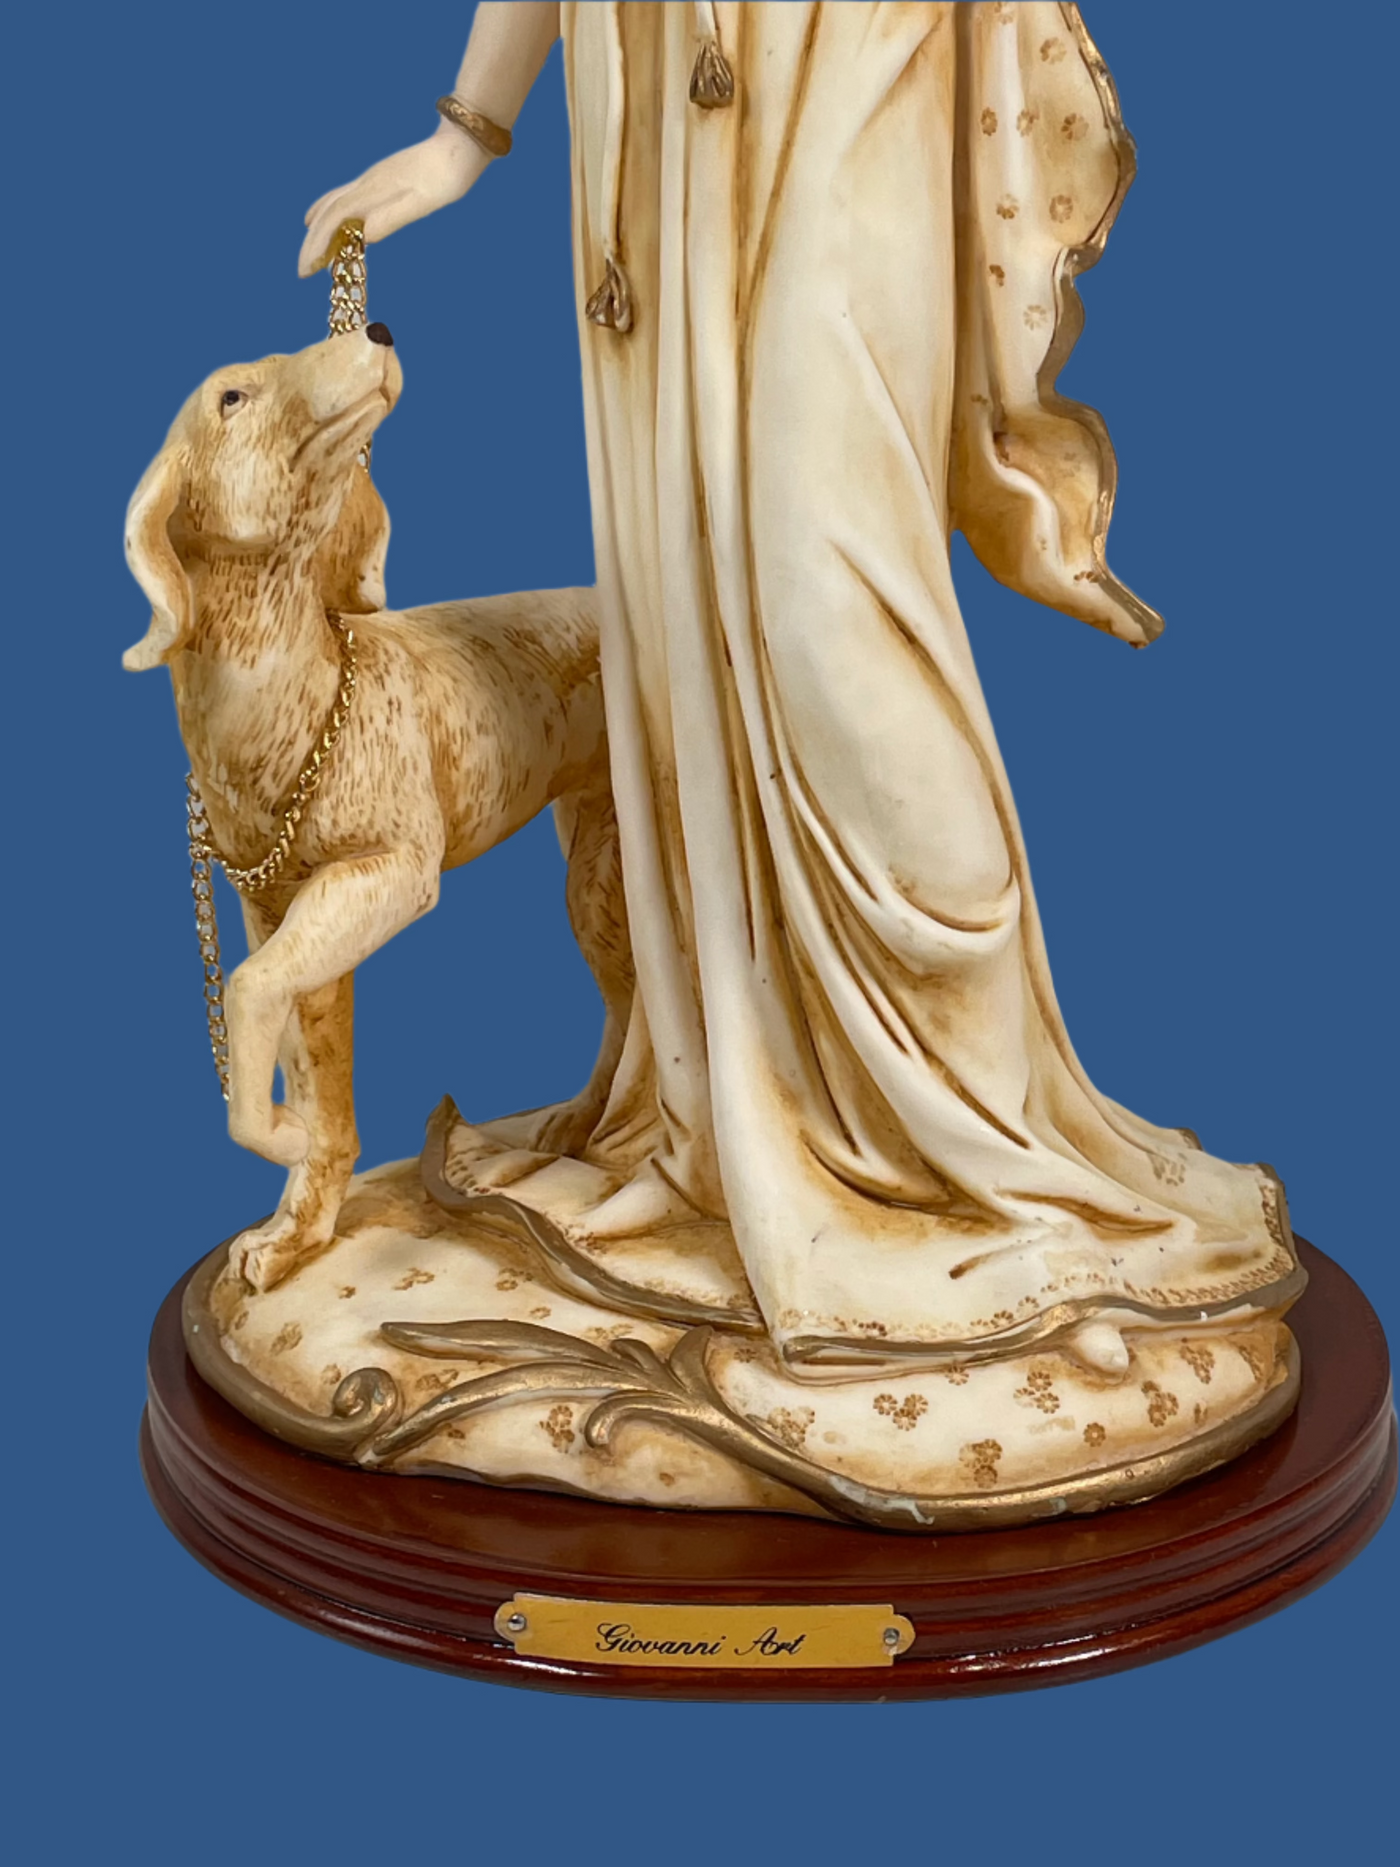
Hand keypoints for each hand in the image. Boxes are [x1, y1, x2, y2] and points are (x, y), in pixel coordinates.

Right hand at [298, 124, 488, 275]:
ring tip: (311, 252)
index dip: (318, 246)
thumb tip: (365, 236)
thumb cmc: (446, 178)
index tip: (307, 271)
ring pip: (333, 203)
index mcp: (374, 191)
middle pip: (328, 213)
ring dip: (318, 228)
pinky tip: (324, 218)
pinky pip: (343, 197)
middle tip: (303, 272)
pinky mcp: (378, 179)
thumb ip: (393, 217)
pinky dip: (328, 211)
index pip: (335, 220)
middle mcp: (366, 183)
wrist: (459, 146)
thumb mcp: (423, 203)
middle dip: (313, 243)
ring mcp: (370, 179)